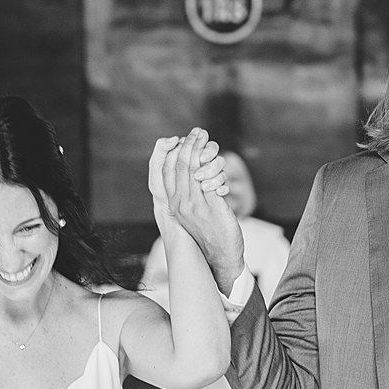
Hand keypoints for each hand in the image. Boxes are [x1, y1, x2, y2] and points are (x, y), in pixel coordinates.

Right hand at [151, 130, 244, 285]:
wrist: (220, 257)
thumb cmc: (208, 233)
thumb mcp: (192, 213)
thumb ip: (188, 194)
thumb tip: (191, 172)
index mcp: (173, 204)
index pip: (167, 171)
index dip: (174, 151)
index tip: (182, 137)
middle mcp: (180, 204)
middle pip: (181, 165)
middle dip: (189, 144)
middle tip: (198, 131)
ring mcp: (195, 206)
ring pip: (195, 168)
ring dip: (202, 149)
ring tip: (208, 139)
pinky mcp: (212, 208)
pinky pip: (211, 179)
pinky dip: (215, 167)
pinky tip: (219, 160)